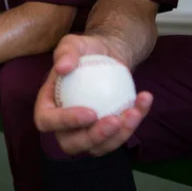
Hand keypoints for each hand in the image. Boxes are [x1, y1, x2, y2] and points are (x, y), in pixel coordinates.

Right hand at [34, 34, 152, 155]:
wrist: (108, 54)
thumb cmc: (86, 49)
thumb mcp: (73, 43)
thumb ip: (65, 52)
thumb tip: (62, 68)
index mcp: (47, 105)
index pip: (47, 120)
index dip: (65, 122)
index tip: (90, 112)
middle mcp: (63, 124)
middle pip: (71, 143)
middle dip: (94, 138)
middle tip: (113, 121)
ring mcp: (85, 131)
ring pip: (98, 147)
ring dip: (118, 136)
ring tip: (134, 113)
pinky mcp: (106, 132)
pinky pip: (119, 136)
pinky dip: (134, 122)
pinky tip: (145, 100)